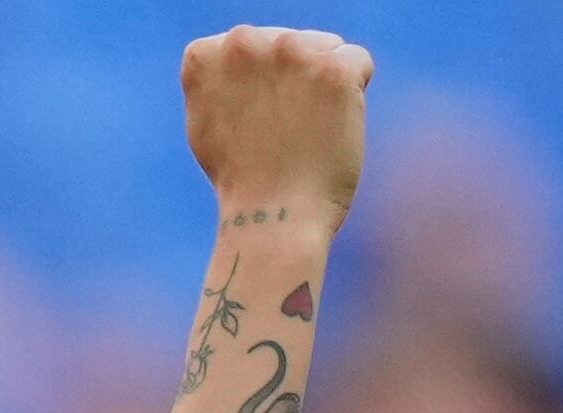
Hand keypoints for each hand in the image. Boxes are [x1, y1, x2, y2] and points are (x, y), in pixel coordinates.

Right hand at [182, 26, 371, 231]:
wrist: (272, 218)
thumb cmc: (241, 181)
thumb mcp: (207, 121)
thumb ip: (220, 78)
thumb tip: (237, 49)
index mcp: (205, 54)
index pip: (249, 44)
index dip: (259, 85)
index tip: (252, 122)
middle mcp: (242, 43)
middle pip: (289, 43)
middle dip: (293, 80)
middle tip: (281, 132)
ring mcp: (289, 52)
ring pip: (325, 49)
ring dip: (323, 86)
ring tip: (303, 132)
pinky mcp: (333, 69)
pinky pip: (357, 62)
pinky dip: (353, 95)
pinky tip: (330, 127)